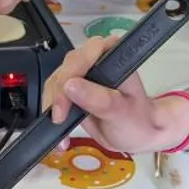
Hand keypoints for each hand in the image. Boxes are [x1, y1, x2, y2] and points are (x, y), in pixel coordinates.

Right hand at [46, 36, 186, 153]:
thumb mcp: (121, 113)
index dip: (69, 78)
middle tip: (60, 120)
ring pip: (54, 84)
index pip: (82, 58)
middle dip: (58, 97)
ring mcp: (81, 73)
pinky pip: (53, 96)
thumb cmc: (137, 120)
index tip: (64, 106)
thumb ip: (99, 99)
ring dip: (52, 108)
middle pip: (64, 70)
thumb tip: (71, 85)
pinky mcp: (71, 88)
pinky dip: (52, 114)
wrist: (137, 135)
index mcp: (112, 54)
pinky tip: (60, 133)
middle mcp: (94, 58)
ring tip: (61, 132)